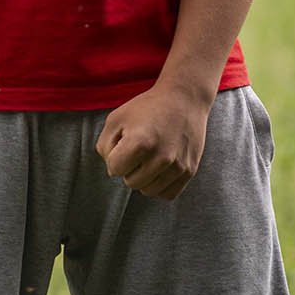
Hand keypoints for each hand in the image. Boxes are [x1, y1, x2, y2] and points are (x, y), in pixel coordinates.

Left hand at [96, 81, 209, 199]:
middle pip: (131, 183)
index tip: (123, 142)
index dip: (114, 156)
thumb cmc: (145, 108)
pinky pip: (167, 194)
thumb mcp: (116, 118)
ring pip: (148, 191)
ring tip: (148, 157)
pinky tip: (158, 169)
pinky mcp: (189, 171)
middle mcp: (161, 157)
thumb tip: (113, 171)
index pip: (114, 169)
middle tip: (137, 149)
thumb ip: (105, 146)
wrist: (183, 99)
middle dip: (129, 168)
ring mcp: (178, 166)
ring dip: (143, 178)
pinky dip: (159, 186)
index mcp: (140, 142)